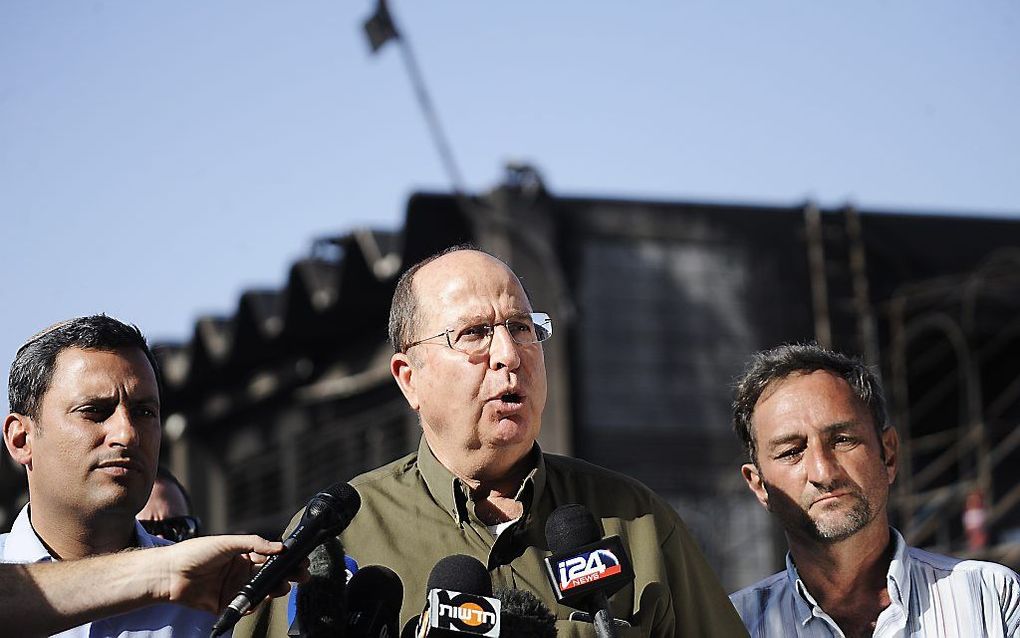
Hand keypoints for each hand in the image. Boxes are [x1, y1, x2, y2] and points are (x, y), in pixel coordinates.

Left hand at [155, 535, 309, 612]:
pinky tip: (258, 600)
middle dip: (286, 576)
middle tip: (300, 575)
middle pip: (269, 576)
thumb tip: (279, 547)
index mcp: (242, 555)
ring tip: (282, 587)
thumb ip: (254, 543)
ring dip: (273, 590)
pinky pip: (244, 607)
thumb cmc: (194, 552)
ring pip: (260, 592)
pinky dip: (253, 605)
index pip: (269, 557)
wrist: (169, 573)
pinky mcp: (225, 605)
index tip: (300, 560)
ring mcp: (233, 589)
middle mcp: (240, 572)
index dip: (285, 559)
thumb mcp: (227, 542)